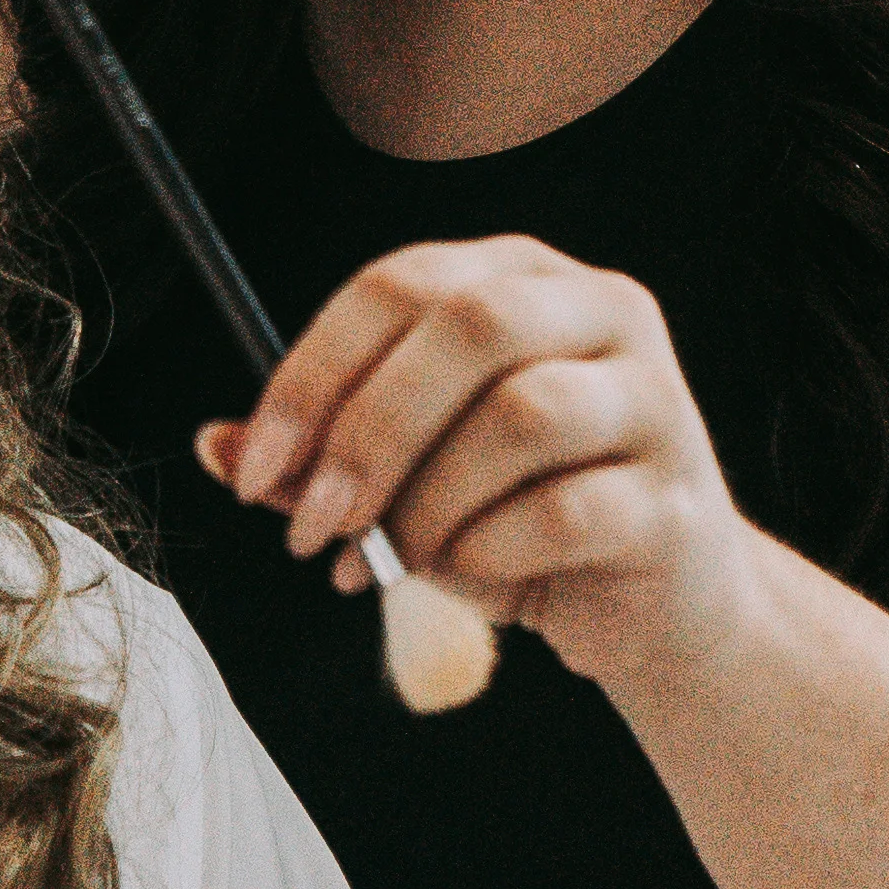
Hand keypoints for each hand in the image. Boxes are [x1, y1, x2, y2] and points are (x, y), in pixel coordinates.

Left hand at [204, 236, 765, 697]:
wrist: (658, 610)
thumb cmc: (526, 523)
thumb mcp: (413, 480)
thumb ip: (322, 459)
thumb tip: (214, 445)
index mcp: (523, 278)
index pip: (400, 285)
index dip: (311, 373)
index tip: (251, 467)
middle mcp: (600, 314)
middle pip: (469, 326)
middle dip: (367, 431)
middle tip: (312, 524)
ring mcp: (652, 400)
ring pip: (520, 415)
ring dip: (429, 503)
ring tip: (396, 561)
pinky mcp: (674, 498)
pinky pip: (562, 513)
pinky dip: (487, 555)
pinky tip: (467, 580)